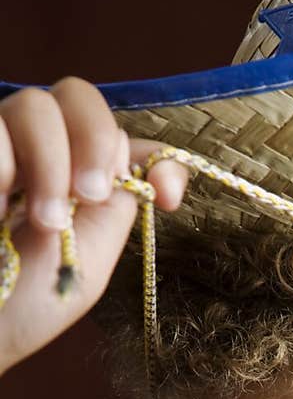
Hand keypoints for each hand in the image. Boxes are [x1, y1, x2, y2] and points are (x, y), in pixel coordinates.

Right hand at [0, 75, 189, 375]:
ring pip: (34, 106)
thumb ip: (113, 205)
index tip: (169, 198)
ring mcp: (1, 147)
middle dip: (93, 141)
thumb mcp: (88, 259)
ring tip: (44, 223)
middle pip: (77, 96)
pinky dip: (2, 169)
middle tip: (89, 195)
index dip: (159, 158)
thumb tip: (130, 153)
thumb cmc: (27, 302)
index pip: (125, 139)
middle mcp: (40, 150)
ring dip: (50, 165)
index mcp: (79, 176)